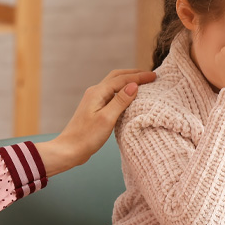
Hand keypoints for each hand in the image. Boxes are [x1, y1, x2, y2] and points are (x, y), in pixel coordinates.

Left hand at [36, 69, 156, 176]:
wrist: (69, 150)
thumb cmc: (87, 136)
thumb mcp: (107, 118)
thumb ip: (120, 101)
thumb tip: (134, 85)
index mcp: (98, 92)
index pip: (122, 79)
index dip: (139, 77)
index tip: (154, 76)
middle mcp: (95, 92)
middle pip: (117, 77)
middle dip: (134, 74)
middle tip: (150, 76)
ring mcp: (94, 100)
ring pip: (114, 85)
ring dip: (128, 81)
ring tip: (142, 83)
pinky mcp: (95, 109)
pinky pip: (111, 94)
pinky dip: (122, 92)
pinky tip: (129, 97)